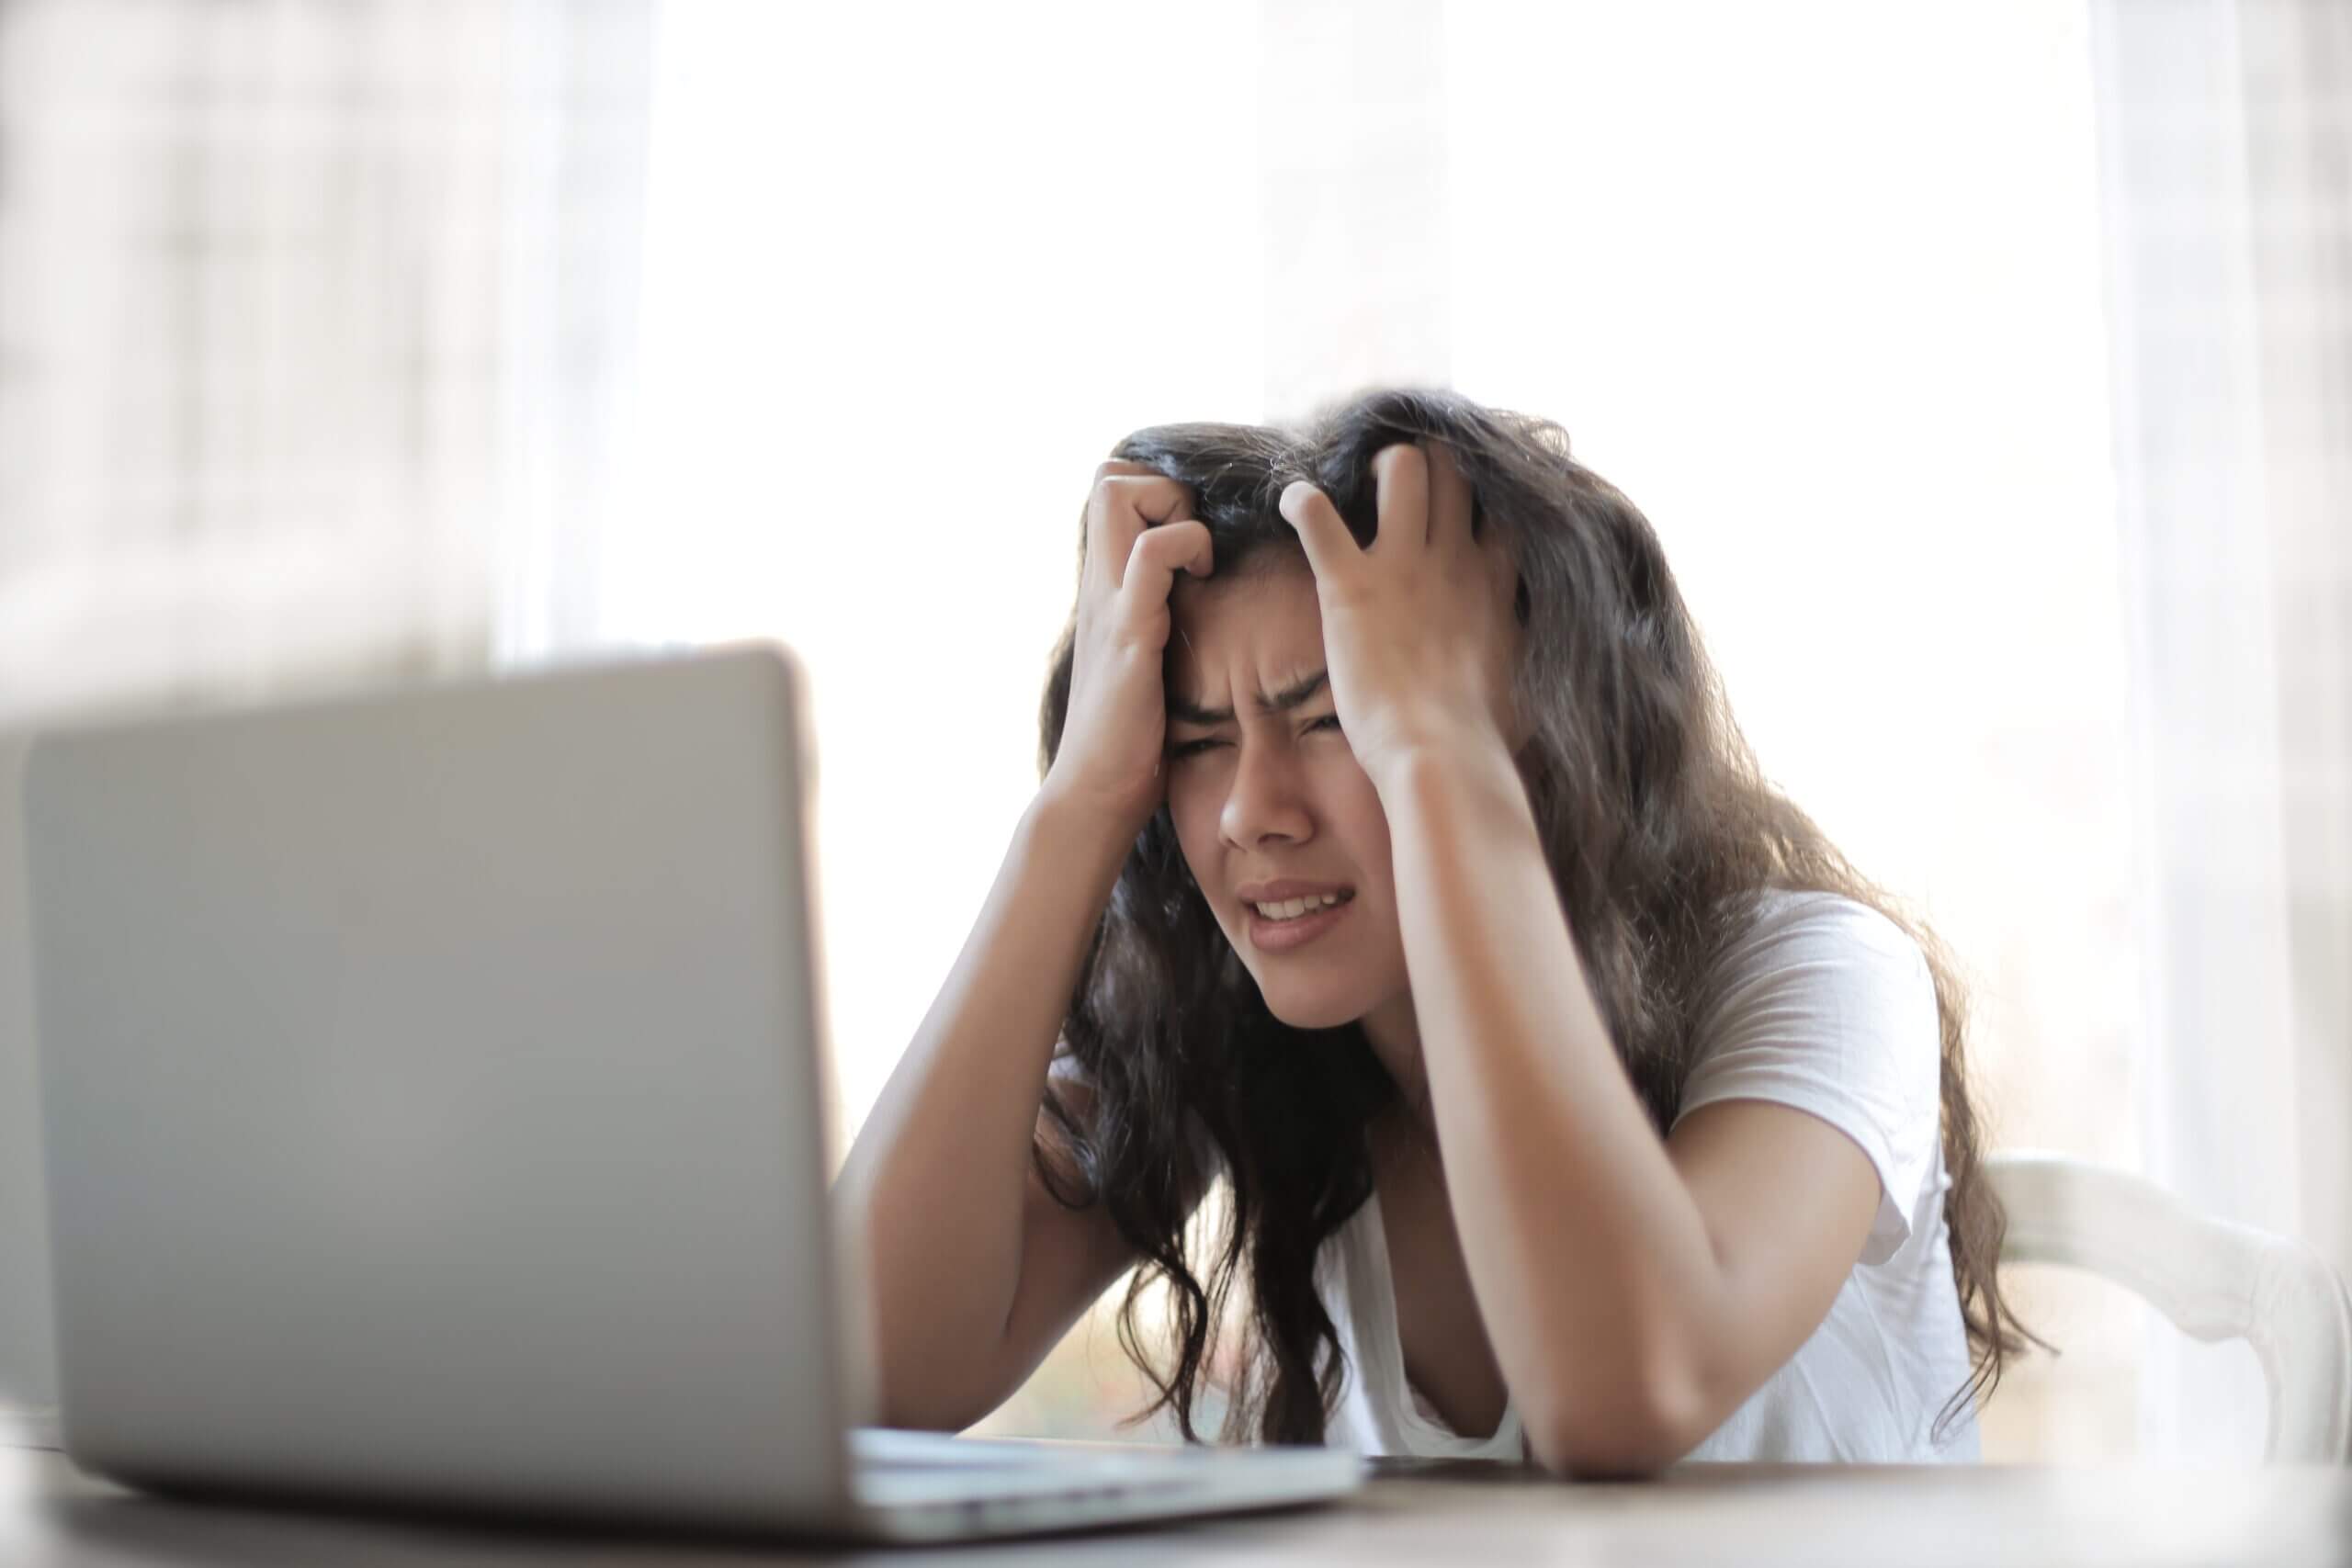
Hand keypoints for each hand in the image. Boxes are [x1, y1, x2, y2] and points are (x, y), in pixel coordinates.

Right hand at [1040, 460, 1212, 841]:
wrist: (1095, 793)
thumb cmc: (1128, 738)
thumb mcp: (1142, 661)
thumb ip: (1155, 622)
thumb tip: (1195, 606)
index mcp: (1104, 589)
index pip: (1109, 489)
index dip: (1156, 490)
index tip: (1193, 536)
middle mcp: (1099, 585)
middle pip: (1108, 475)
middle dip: (1162, 486)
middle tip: (1195, 540)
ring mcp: (1109, 604)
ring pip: (1117, 495)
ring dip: (1173, 508)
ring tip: (1198, 560)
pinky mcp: (1128, 632)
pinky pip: (1149, 556)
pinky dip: (1185, 547)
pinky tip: (1202, 582)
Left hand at [1277, 442, 1520, 788]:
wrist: (1441, 755)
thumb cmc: (1483, 736)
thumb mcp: (1524, 681)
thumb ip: (1520, 650)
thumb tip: (1526, 662)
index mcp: (1494, 582)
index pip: (1501, 506)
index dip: (1482, 494)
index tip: (1462, 504)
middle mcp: (1453, 559)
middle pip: (1453, 468)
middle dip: (1428, 463)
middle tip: (1401, 486)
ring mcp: (1402, 566)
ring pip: (1402, 466)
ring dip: (1377, 467)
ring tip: (1357, 486)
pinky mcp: (1350, 584)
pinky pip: (1316, 514)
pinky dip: (1299, 500)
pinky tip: (1292, 502)